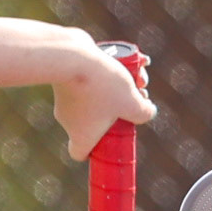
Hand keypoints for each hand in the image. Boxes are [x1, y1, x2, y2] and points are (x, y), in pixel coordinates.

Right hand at [53, 40, 156, 160]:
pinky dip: (102, 75)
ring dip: (117, 88)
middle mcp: (68, 121)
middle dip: (120, 109)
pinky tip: (124, 59)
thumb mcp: (131, 103)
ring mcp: (64, 101)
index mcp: (81, 135)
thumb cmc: (101, 87)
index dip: (95, 150)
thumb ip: (143, 113)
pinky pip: (86, 82)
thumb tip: (148, 111)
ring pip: (94, 99)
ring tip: (137, 72)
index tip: (112, 137)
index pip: (80, 153)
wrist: (72, 57)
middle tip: (137, 94)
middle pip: (96, 122)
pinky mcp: (63, 80)